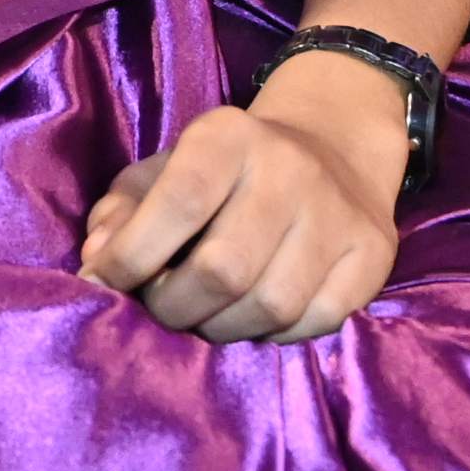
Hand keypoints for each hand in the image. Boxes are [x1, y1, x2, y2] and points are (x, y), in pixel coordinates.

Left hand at [78, 53, 411, 343]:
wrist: (332, 149)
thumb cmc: (226, 171)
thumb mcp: (166, 168)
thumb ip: (123, 207)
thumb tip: (97, 257)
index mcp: (228, 135)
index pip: (178, 203)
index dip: (133, 256)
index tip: (103, 282)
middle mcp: (289, 167)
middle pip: (223, 269)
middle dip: (176, 306)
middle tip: (163, 310)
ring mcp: (336, 212)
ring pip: (270, 305)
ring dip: (223, 328)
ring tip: (206, 318)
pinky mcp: (372, 253)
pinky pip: (315, 322)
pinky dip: (275, 335)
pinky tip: (256, 317)